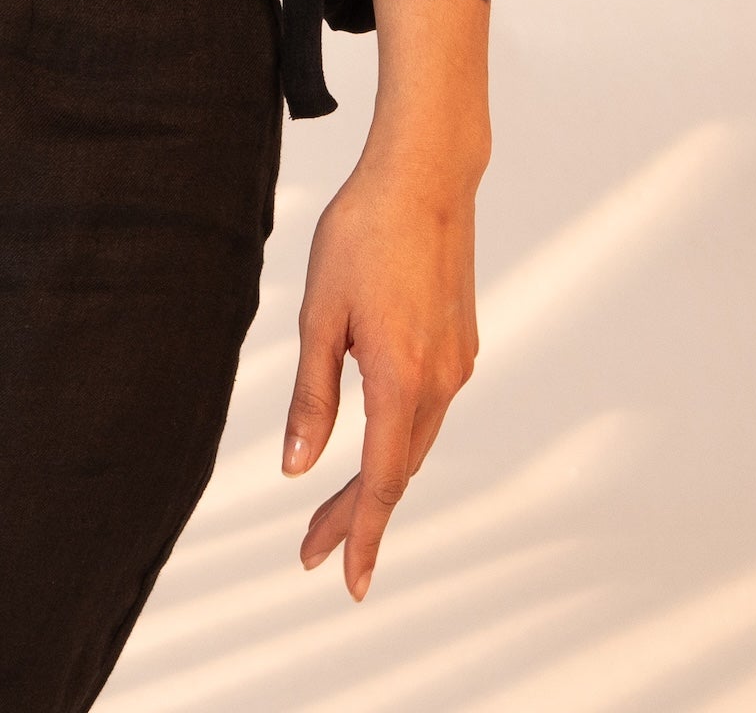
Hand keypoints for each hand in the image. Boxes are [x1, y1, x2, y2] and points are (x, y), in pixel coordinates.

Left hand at [284, 0, 490, 598]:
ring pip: (415, 443)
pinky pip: (427, 411)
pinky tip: (373, 443)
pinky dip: (398, 441)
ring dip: (377, 481)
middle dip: (356, 517)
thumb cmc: (364, 234)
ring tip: (333, 512)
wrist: (427, 176)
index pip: (380, 480)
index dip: (359, 533)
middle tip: (311, 553)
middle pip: (398, 470)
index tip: (342, 578)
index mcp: (400, 379)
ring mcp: (456, 363)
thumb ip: (311, 395)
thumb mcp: (319, 315)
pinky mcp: (459, 344)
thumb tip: (296, 465)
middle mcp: (439, 381)